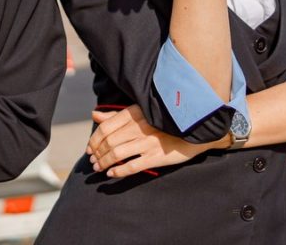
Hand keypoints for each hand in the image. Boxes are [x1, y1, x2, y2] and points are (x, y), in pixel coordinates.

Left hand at [87, 105, 220, 177]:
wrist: (194, 128)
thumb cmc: (164, 120)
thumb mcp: (141, 112)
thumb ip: (117, 116)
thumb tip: (94, 115)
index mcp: (134, 113)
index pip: (105, 127)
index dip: (94, 139)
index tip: (90, 148)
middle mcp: (139, 127)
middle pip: (108, 142)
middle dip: (97, 153)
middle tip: (92, 160)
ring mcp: (147, 142)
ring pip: (116, 154)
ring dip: (103, 162)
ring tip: (98, 168)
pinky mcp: (156, 156)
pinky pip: (132, 166)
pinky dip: (118, 171)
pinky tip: (111, 173)